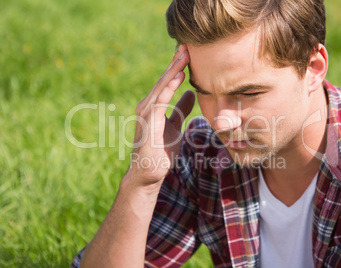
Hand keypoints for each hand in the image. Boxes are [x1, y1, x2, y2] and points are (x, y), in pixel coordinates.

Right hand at [125, 45, 194, 186]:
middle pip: (164, 79)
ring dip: (173, 70)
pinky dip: (169, 87)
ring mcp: (145, 112)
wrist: (149, 172)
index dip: (178, 66)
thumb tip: (190, 93)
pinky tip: (179, 76)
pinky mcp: (148, 121)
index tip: (189, 52)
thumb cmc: (161, 151)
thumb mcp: (175, 126)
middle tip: (187, 44)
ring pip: (162, 86)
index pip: (167, 82)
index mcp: (154, 105)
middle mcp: (147, 105)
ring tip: (185, 54)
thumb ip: (180, 110)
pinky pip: (160, 101)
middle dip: (176, 62)